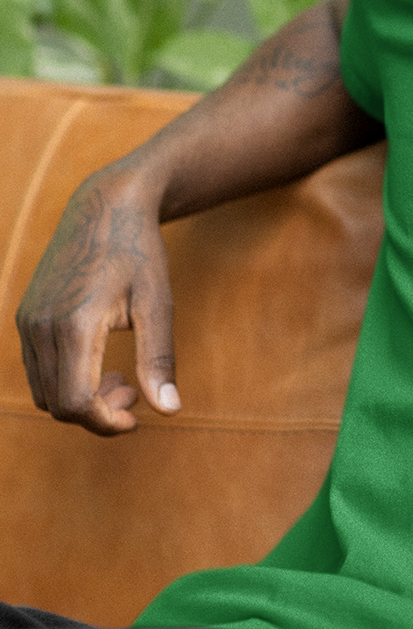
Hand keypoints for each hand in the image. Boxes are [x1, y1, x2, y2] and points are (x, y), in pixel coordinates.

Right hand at [16, 171, 179, 436]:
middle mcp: (41, 327)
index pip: (76, 402)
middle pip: (57, 404)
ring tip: (122, 378)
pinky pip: (38, 369)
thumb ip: (159, 359)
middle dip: (98, 413)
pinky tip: (100, 363)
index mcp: (73, 326)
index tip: (138, 418)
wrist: (105, 206)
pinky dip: (66, 380)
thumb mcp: (158, 304)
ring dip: (81, 399)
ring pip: (44, 391)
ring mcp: (28, 322)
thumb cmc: (139, 253)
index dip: (106, 422)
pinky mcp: (26, 317)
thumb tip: (170, 411)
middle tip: (135, 395)